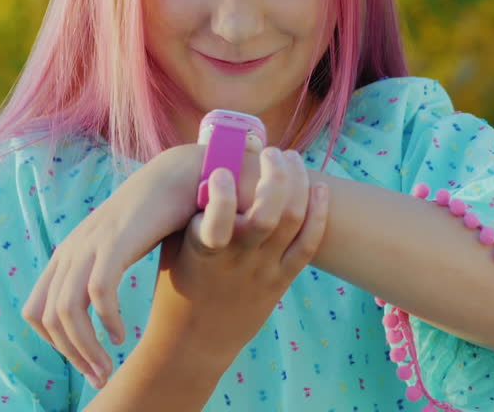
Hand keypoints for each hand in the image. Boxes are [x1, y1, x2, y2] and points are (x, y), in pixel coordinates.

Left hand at [21, 135, 263, 387]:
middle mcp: (72, 249)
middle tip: (101, 377)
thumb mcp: (122, 246)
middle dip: (72, 355)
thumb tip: (99, 305)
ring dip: (86, 348)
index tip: (89, 359)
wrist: (182, 173)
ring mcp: (91, 243)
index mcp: (70, 253)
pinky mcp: (117, 240)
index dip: (57, 343)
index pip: (37, 310)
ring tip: (109, 368)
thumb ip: (104, 270)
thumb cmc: (160, 213)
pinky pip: (98, 291)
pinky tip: (123, 335)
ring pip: (67, 310)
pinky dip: (107, 320)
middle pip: (47, 317)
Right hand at [145, 146, 328, 378]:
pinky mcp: (281, 281)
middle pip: (269, 211)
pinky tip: (321, 188)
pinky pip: (308, 244)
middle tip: (272, 151)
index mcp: (202, 249)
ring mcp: (262, 270)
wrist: (192, 342)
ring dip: (298, 182)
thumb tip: (211, 162)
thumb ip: (192, 210)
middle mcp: (236, 258)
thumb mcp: (173, 246)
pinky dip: (319, 213)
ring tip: (292, 159)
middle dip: (276, 173)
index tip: (224, 170)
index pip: (216, 219)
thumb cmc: (177, 284)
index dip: (223, 193)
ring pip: (292, 219)